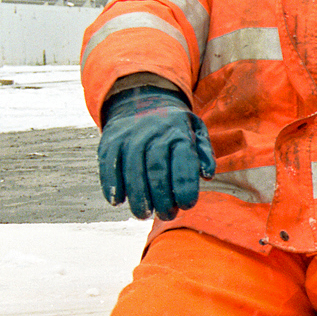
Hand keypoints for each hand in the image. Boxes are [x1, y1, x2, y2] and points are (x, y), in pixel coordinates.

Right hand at [97, 86, 214, 220]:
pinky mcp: (110, 140)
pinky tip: (117, 202)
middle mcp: (154, 133)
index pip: (184, 161)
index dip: (185, 186)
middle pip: (157, 169)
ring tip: (143, 214)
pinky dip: (112, 184)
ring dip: (137, 196)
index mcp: (179, 133)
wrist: (142, 99)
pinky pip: (108, 164)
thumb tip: (207, 175)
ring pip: (132, 169)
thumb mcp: (197, 131)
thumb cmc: (175, 127)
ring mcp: (130, 136)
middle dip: (162, 197)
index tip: (187, 205)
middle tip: (166, 215)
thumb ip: (205, 153)